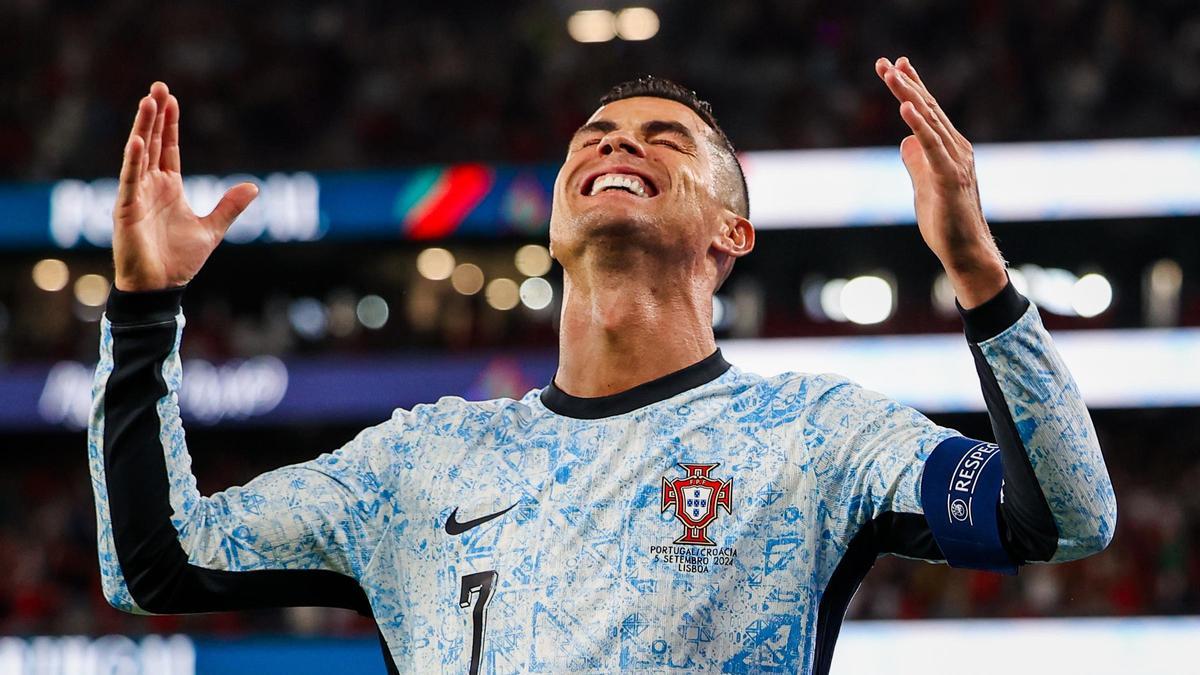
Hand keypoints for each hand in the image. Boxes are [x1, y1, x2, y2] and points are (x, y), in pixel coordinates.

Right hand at [112, 82, 257, 291]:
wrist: (161, 288)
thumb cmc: (179, 261)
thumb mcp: (212, 230)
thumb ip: (230, 207)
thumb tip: (254, 186)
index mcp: (169, 188)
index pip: (168, 148)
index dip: (170, 123)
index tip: (171, 98)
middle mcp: (150, 186)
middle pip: (153, 142)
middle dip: (155, 115)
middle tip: (158, 86)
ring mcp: (136, 195)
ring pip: (140, 154)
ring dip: (143, 128)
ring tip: (148, 101)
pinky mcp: (127, 209)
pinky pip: (130, 181)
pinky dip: (133, 161)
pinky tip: (138, 140)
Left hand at [875, 57, 1006, 307]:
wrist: (966, 252)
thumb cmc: (947, 222)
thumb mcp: (924, 187)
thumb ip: (916, 163)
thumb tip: (904, 142)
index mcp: (949, 149)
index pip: (927, 112)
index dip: (912, 87)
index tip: (895, 65)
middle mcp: (957, 149)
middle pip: (927, 109)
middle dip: (905, 84)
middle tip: (885, 62)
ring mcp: (956, 162)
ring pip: (929, 122)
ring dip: (910, 96)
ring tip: (892, 75)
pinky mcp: (950, 178)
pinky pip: (933, 147)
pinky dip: (920, 126)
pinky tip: (906, 108)